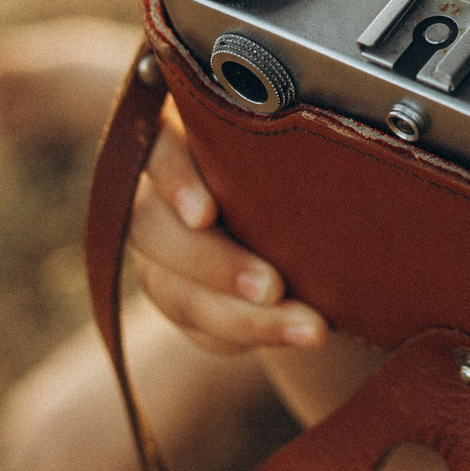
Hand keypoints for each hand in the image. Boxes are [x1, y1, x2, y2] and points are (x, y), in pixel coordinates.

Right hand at [125, 99, 328, 355]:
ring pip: (174, 291)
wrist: (308, 210)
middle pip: (152, 230)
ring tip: (309, 327)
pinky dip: (248, 335)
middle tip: (273, 287)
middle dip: (214, 265)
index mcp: (178, 135)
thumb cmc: (302, 157)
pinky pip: (200, 328)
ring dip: (242, 317)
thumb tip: (318, 138)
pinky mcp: (180, 297)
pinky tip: (295, 334)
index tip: (205, 214)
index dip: (173, 180)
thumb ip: (283, 142)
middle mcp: (155, 193)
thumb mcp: (291, 142)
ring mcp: (160, 251)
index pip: (154, 145)